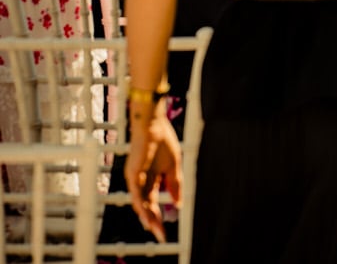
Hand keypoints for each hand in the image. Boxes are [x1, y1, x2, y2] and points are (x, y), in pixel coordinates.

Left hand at [125, 104, 181, 241]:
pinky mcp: (133, 174)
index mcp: (151, 179)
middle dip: (154, 221)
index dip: (160, 215)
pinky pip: (137, 193)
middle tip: (161, 235)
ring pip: (140, 203)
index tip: (166, 229)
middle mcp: (141, 181)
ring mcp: (136, 179)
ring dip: (147, 217)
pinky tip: (146, 215)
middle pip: (147, 206)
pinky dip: (141, 205)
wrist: (154, 126)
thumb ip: (175, 185)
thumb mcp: (174, 167)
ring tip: (154, 229)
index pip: (154, 202)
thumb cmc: (163, 142)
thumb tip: (178, 204)